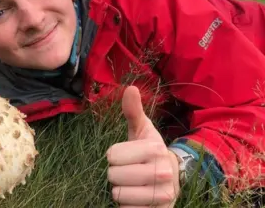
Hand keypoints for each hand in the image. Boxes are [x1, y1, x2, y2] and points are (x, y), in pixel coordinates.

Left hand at [106, 86, 179, 206]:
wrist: (172, 179)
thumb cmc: (149, 152)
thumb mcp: (142, 131)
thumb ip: (133, 112)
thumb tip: (130, 88)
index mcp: (155, 149)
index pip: (112, 155)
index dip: (114, 156)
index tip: (126, 156)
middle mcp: (163, 172)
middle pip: (113, 176)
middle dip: (115, 174)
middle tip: (128, 172)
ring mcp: (163, 196)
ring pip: (118, 195)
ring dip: (120, 191)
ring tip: (133, 185)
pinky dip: (126, 206)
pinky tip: (137, 199)